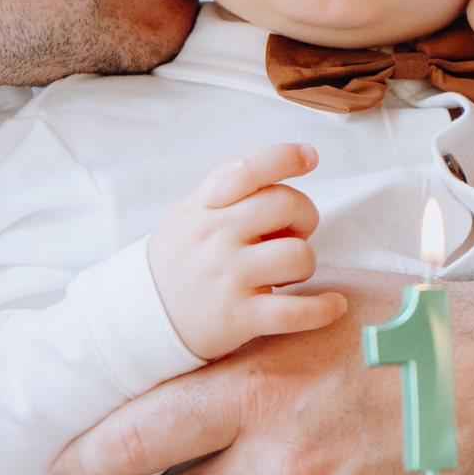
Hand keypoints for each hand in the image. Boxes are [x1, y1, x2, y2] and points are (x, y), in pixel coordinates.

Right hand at [147, 143, 348, 361]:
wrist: (140, 317)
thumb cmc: (180, 260)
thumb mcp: (191, 214)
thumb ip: (231, 194)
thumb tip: (286, 176)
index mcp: (206, 206)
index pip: (247, 169)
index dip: (284, 158)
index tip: (310, 157)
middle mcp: (217, 236)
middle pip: (286, 204)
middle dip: (305, 216)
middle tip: (294, 233)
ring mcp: (228, 277)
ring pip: (298, 255)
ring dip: (305, 264)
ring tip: (287, 274)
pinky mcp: (239, 317)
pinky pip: (297, 311)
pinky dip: (324, 309)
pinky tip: (334, 305)